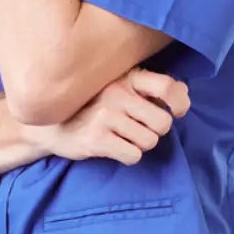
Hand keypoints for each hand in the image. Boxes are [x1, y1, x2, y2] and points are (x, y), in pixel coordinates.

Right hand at [38, 67, 190, 162]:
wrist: (50, 124)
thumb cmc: (92, 106)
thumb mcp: (120, 87)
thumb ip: (150, 87)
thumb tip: (183, 92)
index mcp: (126, 76)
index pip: (167, 86)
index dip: (179, 103)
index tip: (174, 112)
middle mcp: (117, 92)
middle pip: (162, 123)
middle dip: (155, 132)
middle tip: (139, 129)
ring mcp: (106, 115)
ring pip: (149, 142)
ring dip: (140, 145)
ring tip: (123, 138)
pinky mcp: (97, 138)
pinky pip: (133, 155)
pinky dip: (128, 156)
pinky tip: (114, 148)